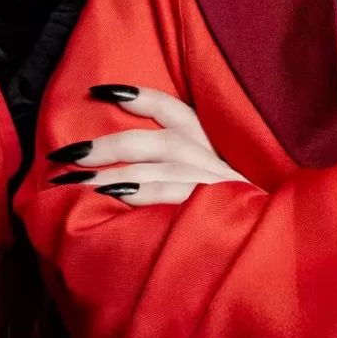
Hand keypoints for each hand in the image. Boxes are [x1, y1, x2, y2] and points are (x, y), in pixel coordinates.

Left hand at [44, 84, 249, 207]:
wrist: (273, 248)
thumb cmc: (238, 220)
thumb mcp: (214, 187)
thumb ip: (178, 172)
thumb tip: (124, 173)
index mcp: (213, 149)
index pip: (177, 111)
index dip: (140, 96)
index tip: (100, 89)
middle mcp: (215, 160)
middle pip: (156, 139)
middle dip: (106, 145)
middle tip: (63, 154)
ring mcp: (217, 184)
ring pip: (157, 166)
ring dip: (111, 171)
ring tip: (72, 181)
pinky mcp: (218, 207)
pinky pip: (172, 193)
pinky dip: (140, 192)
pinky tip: (110, 197)